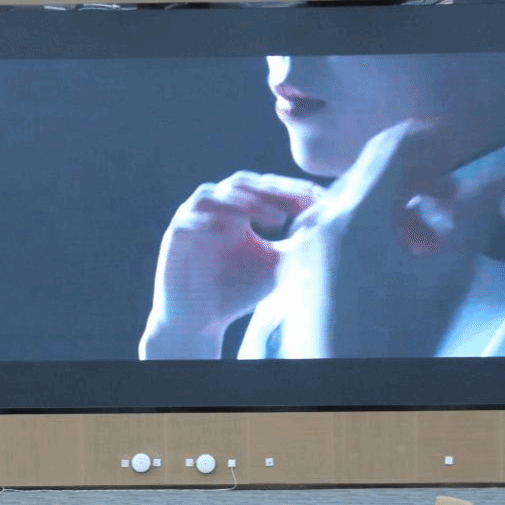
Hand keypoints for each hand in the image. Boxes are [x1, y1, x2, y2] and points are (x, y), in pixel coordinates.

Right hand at [140, 172, 322, 358]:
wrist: (201, 321)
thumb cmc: (238, 293)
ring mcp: (192, 220)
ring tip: (276, 219)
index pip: (263, 188)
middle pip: (241, 183)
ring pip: (214, 194)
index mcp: (236, 212)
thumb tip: (330, 221)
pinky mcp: (175, 237)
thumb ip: (298, 243)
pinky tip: (233, 229)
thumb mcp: (276, 265)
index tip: (317, 199)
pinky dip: (210, 220)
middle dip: (272, 192)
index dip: (289, 190)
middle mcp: (213, 210)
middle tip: (301, 203)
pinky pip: (188, 218)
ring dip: (245, 202)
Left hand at [272, 119, 490, 356]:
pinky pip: (337, 224)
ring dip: (399, 204)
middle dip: (420, 177)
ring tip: (433, 237)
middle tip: (456, 199)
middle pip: (374, 170)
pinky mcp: (299, 262)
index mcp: (355, 216)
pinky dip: (372, 225)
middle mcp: (321, 219)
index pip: (393, 146)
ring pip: (356, 197)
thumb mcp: (446, 279)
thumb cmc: (394, 343)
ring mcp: (305, 241)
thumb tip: (497, 178)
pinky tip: (400, 256)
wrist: (342, 391)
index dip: (433, 137)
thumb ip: (473, 220)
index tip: (461, 144)